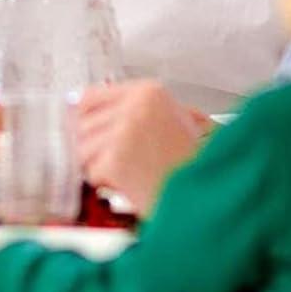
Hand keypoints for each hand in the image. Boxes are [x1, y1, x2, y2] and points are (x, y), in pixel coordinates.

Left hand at [75, 82, 207, 217]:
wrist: (208, 199)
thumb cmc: (193, 164)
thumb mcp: (174, 120)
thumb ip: (136, 109)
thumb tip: (85, 104)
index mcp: (148, 92)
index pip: (90, 96)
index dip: (84, 116)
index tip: (81, 127)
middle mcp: (134, 106)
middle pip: (83, 123)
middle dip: (92, 145)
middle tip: (112, 160)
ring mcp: (123, 132)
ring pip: (84, 147)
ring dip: (98, 165)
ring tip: (126, 173)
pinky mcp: (115, 159)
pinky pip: (92, 171)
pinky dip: (106, 182)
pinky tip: (128, 183)